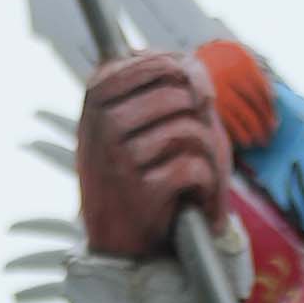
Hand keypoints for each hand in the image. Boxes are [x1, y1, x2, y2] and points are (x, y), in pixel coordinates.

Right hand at [73, 47, 230, 259]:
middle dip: (200, 118)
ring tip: (195, 170)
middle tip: (195, 143)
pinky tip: (194, 195)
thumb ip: (161, 81)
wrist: (117, 240)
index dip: (186, 75)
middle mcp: (103, 123)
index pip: (155, 62)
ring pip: (190, 130)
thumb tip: (193, 68)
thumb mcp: (133, 119)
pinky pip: (193, 167)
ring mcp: (119, 157)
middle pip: (178, 95)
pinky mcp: (140, 191)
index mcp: (98, 96)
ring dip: (206, 153)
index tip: (192, 98)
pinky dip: (206, 183)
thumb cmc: (134, 172)